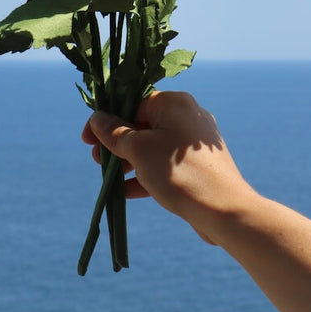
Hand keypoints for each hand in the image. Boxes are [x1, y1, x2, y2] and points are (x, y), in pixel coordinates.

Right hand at [81, 90, 255, 243]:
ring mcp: (194, 142)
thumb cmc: (177, 172)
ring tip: (110, 177)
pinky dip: (146, 173)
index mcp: (173, 103)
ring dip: (128, 159)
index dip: (106, 119)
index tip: (87, 139)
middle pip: (142, 123)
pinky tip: (127, 192)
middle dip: (116, 142)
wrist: (223, 209)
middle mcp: (187, 115)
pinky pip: (166, 163)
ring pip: (153, 145)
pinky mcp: (199, 164)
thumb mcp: (138, 150)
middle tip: (97, 160)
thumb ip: (114, 133)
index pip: (132, 102)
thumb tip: (97, 119)